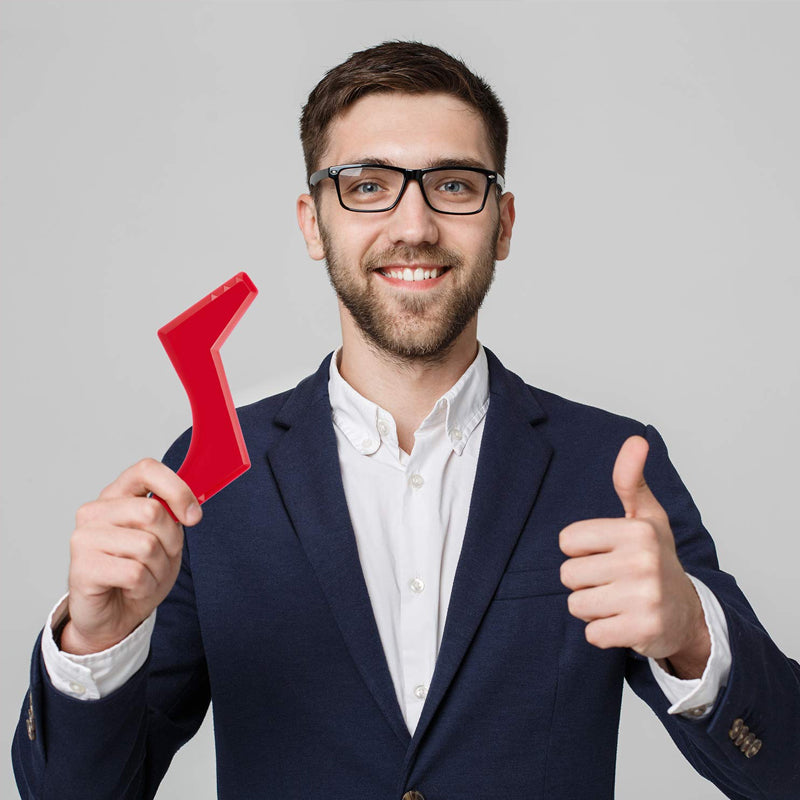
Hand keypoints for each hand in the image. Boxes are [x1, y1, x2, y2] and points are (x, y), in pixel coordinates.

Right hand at [60, 459, 201, 654]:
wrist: (113, 616)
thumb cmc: (139, 573)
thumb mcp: (165, 539)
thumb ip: (173, 516)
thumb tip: (190, 507)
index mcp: (117, 496)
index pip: (147, 470)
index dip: (177, 490)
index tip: (193, 517)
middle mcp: (95, 511)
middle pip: (153, 511)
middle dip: (170, 542)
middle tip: (160, 559)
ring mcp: (84, 538)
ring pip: (147, 545)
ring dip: (158, 569)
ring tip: (144, 577)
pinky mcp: (81, 567)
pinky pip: (135, 573)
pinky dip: (145, 586)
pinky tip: (132, 590)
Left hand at [559, 435, 710, 677]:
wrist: (687, 613)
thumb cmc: (656, 559)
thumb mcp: (646, 517)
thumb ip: (631, 480)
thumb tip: (636, 440)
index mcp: (637, 530)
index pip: (567, 541)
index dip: (580, 550)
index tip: (605, 553)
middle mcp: (642, 562)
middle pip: (567, 574)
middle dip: (584, 581)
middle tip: (613, 580)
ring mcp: (644, 598)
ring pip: (576, 605)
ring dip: (592, 607)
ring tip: (618, 600)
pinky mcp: (642, 631)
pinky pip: (591, 633)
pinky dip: (602, 632)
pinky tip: (624, 622)